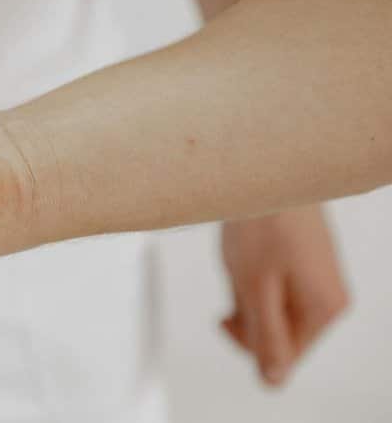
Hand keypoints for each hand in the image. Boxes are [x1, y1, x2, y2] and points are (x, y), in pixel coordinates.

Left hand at [220, 206, 348, 385]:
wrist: (266, 171)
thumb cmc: (261, 225)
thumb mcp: (256, 289)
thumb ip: (266, 336)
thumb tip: (274, 381)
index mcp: (324, 310)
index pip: (284, 355)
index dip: (248, 342)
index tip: (225, 318)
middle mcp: (328, 298)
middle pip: (278, 333)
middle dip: (247, 315)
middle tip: (233, 284)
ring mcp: (316, 280)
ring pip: (270, 309)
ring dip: (245, 294)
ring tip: (240, 261)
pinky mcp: (302, 264)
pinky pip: (271, 288)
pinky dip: (250, 277)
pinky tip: (243, 253)